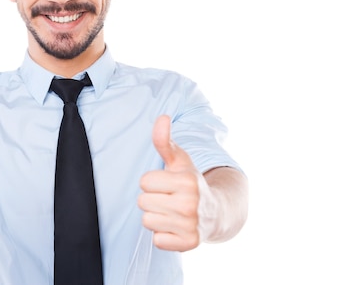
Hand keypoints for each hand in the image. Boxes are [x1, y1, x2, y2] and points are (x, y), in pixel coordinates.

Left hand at [138, 115, 218, 250]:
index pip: (144, 182)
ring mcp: (190, 225)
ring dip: (156, 217)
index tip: (167, 184)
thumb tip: (162, 117)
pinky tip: (175, 227)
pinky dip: (163, 235)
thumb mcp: (179, 160)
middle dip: (153, 199)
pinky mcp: (189, 243)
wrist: (217, 212)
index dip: (153, 182)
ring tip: (172, 212)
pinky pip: (156, 240)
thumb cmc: (191, 183)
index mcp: (187, 181)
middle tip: (169, 199)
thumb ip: (165, 141)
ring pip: (147, 220)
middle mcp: (190, 204)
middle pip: (142, 201)